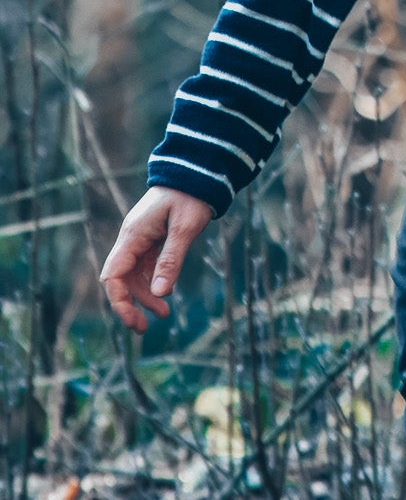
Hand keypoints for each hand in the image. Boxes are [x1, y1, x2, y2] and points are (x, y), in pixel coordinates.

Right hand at [100, 186, 214, 332]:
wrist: (197, 171)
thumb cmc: (190, 195)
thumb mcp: (185, 228)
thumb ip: (171, 260)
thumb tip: (161, 294)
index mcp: (133, 235)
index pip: (113, 275)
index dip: (119, 301)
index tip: (134, 320)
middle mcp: (132, 238)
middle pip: (121, 279)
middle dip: (130, 304)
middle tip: (145, 327)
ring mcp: (141, 238)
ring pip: (134, 274)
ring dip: (145, 295)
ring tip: (164, 313)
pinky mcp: (152, 237)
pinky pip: (146, 265)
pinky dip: (154, 280)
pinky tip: (168, 290)